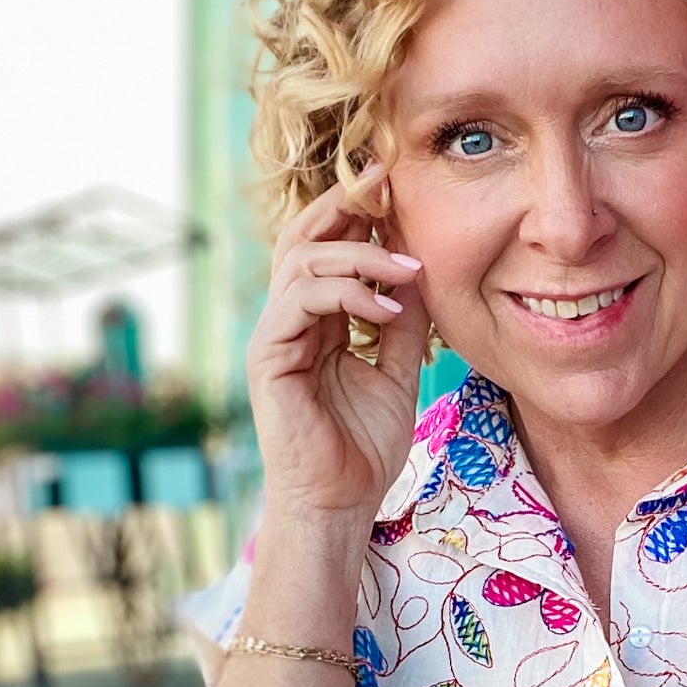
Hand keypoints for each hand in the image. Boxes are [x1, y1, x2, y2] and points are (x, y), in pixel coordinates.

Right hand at [247, 165, 431, 525]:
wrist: (340, 504)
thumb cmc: (364, 449)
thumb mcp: (399, 374)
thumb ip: (404, 325)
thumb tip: (419, 272)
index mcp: (316, 323)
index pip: (327, 251)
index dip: (355, 214)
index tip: (392, 185)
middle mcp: (289, 322)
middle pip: (302, 240)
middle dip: (343, 205)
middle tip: (384, 182)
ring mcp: (274, 337)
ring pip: (301, 263)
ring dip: (359, 256)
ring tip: (408, 269)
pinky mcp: (268, 357)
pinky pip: (300, 301)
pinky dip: (347, 294)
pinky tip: (388, 309)